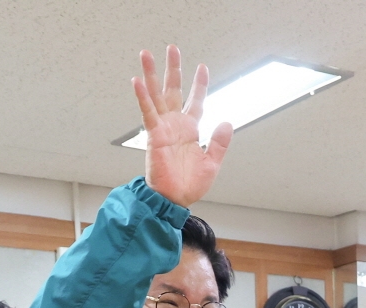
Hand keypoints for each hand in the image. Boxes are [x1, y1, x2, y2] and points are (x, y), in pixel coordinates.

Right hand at [133, 46, 232, 208]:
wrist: (175, 200)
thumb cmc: (190, 184)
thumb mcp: (212, 163)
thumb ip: (219, 142)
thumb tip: (227, 122)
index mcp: (190, 130)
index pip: (196, 101)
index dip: (199, 85)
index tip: (202, 67)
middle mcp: (175, 124)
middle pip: (174, 90)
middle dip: (173, 69)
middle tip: (171, 48)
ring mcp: (163, 128)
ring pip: (157, 95)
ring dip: (151, 74)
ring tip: (146, 54)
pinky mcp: (153, 136)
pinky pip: (147, 113)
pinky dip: (143, 97)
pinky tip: (137, 81)